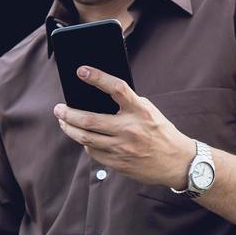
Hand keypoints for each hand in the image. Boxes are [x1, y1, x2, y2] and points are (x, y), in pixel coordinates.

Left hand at [54, 66, 195, 188]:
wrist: (177, 162)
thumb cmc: (161, 132)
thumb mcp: (149, 112)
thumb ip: (128, 104)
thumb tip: (99, 97)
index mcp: (140, 111)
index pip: (117, 88)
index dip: (98, 78)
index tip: (82, 71)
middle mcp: (130, 129)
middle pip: (90, 120)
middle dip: (68, 114)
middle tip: (59, 109)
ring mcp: (123, 148)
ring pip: (85, 139)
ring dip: (69, 129)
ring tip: (63, 122)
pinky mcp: (118, 163)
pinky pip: (93, 153)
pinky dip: (86, 144)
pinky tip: (83, 138)